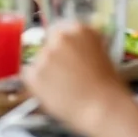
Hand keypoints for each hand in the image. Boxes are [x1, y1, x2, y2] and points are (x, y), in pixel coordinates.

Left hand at [23, 22, 128, 136]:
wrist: (102, 107)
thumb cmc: (108, 87)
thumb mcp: (103, 55)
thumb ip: (85, 46)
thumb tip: (75, 50)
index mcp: (79, 29)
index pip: (64, 30)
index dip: (65, 46)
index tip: (67, 55)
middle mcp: (60, 37)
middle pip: (49, 43)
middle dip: (54, 57)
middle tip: (64, 73)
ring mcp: (45, 55)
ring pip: (38, 61)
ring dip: (46, 71)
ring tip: (62, 87)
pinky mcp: (33, 74)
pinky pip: (30, 77)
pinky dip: (37, 85)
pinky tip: (53, 93)